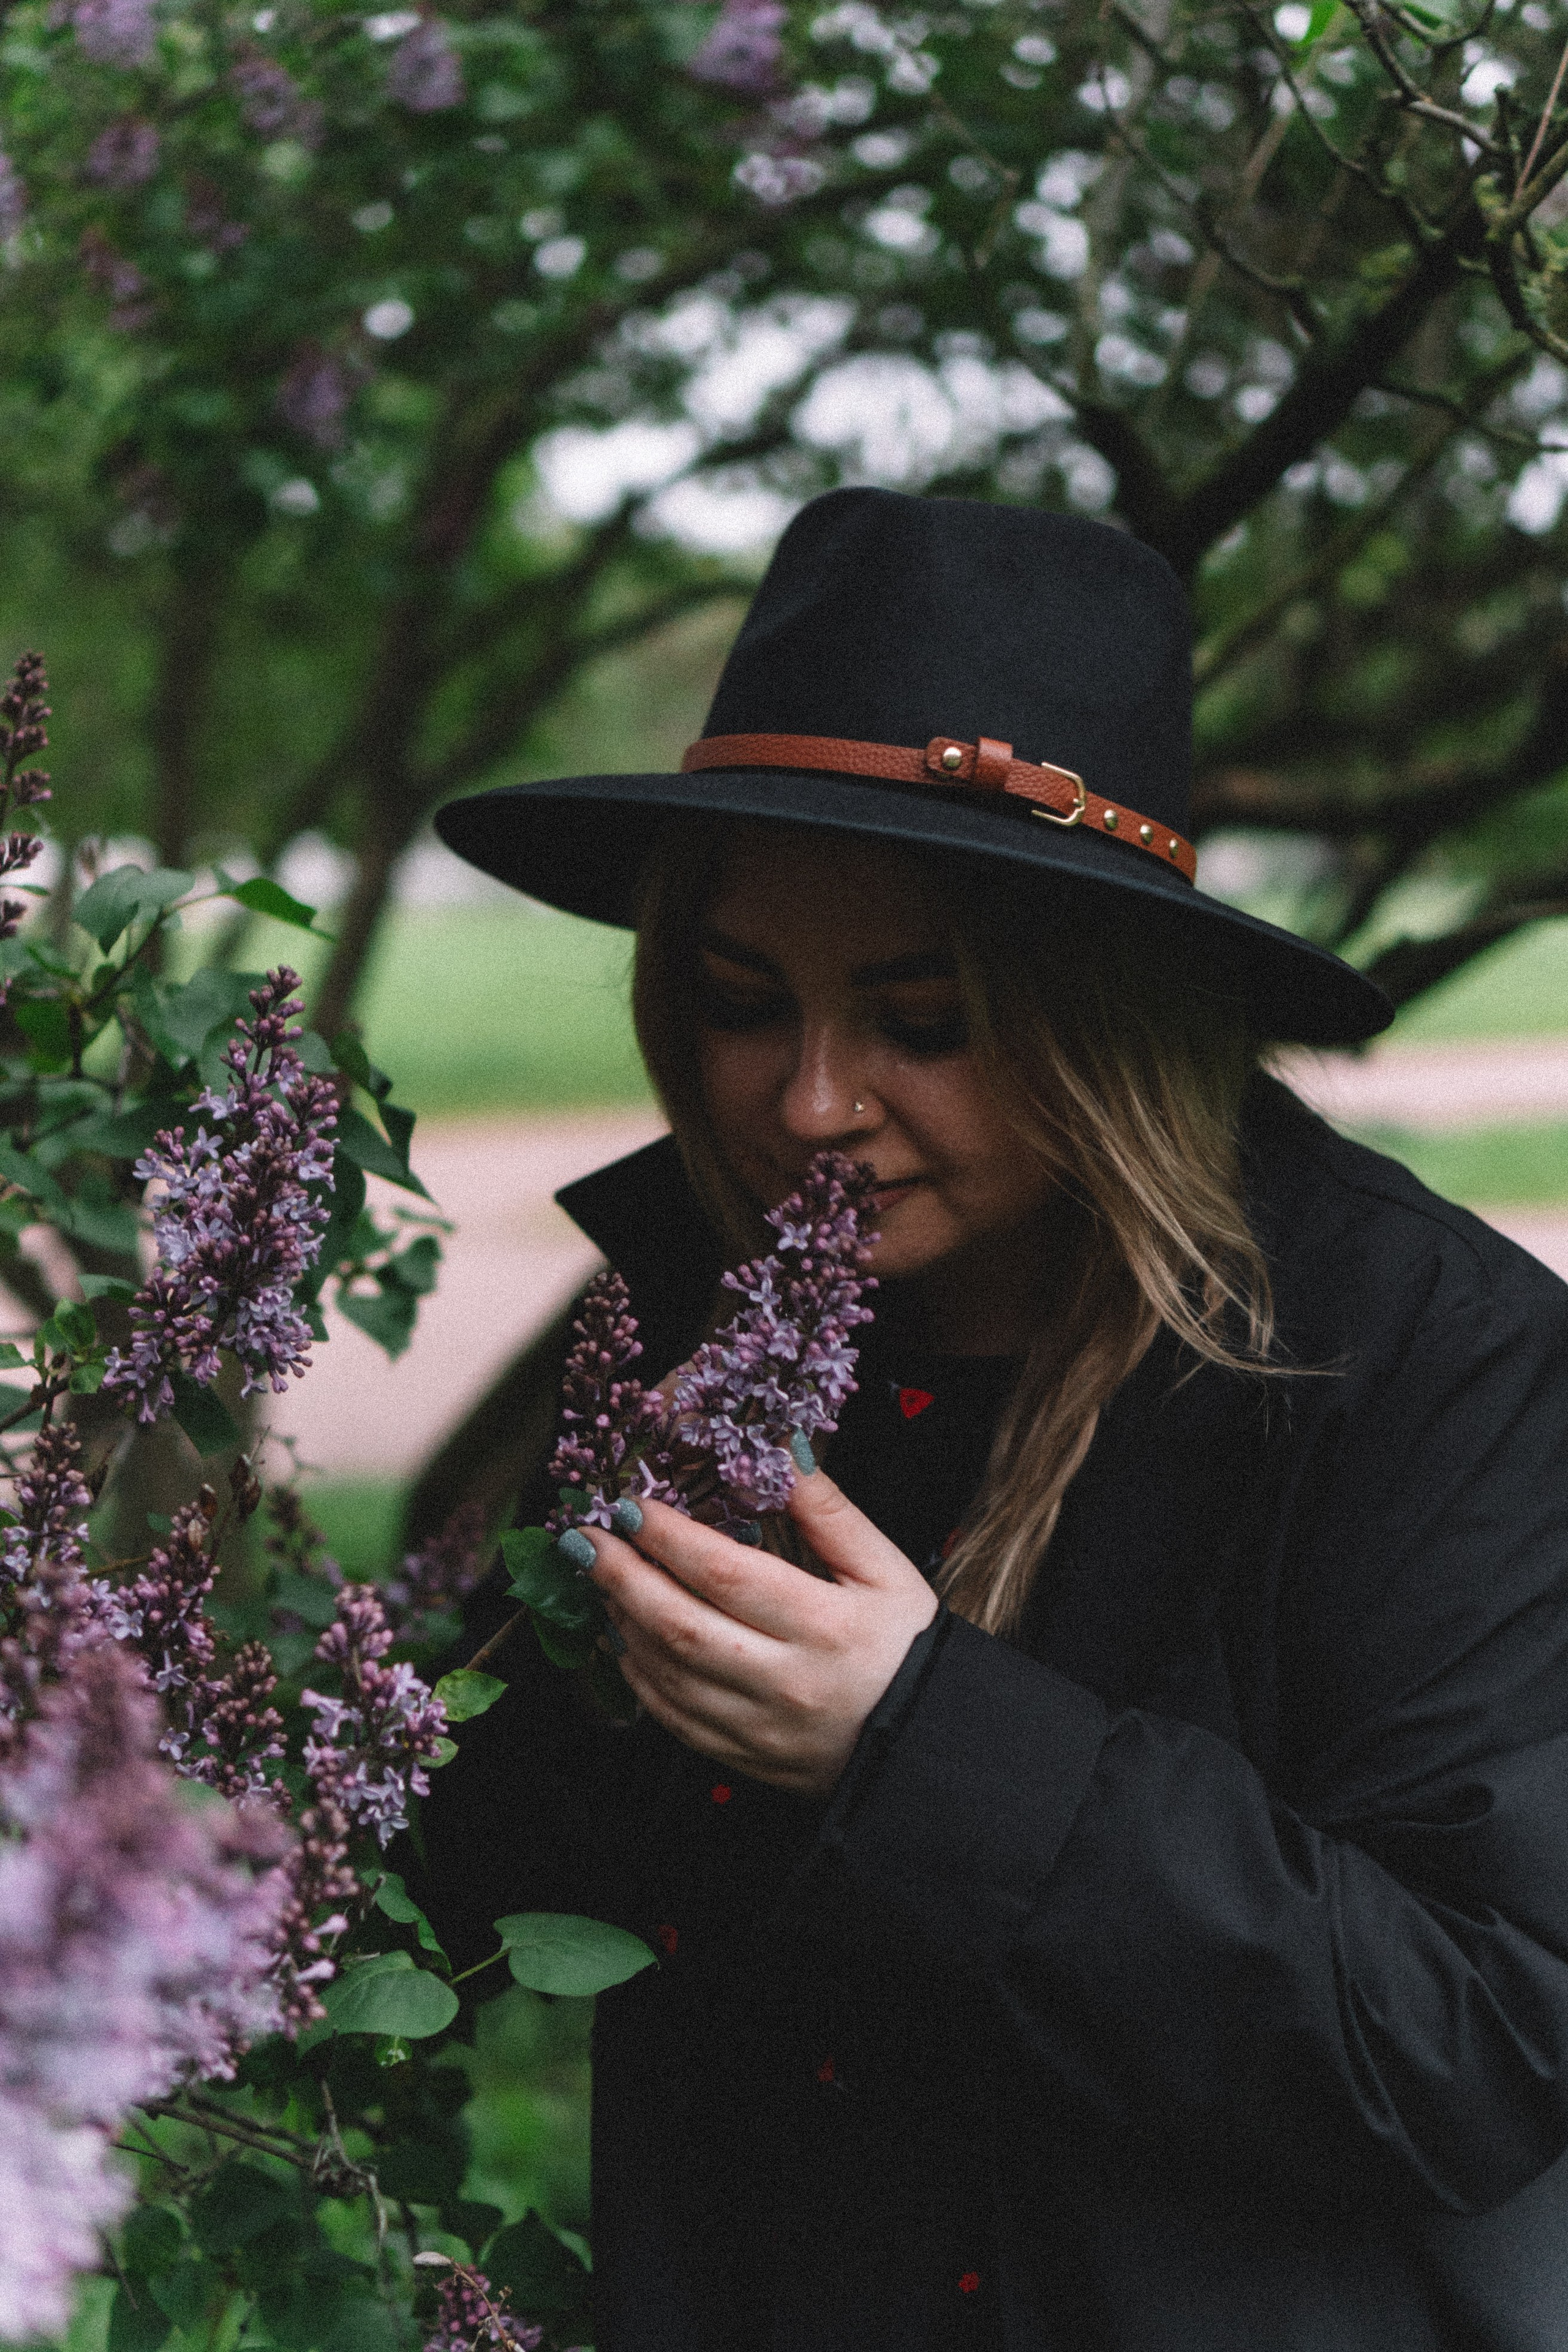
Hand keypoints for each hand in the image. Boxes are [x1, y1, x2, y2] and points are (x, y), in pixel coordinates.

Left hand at [582, 1459, 938, 1796]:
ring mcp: (758, 1727)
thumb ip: (831, 1514)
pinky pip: (671, 1718)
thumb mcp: (886, 1571)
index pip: (726, 1574)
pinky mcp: (742, 1757)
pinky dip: (638, 1675)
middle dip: (622, 1576)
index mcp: (823, 1626)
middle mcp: (784, 1681)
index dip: (669, 1537)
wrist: (925, 1747)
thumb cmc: (907, 1649)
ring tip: (602, 1579)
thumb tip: (783, 1453)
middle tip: (585, 1539)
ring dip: (623, 1621)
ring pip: (666, 1673)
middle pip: (680, 1625)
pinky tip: (625, 1638)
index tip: (632, 1506)